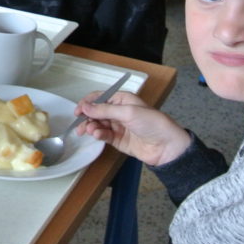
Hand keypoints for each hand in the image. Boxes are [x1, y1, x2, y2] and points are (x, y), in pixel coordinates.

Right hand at [74, 91, 190, 166]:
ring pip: (98, 124)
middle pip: (96, 112)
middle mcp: (119, 111)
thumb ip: (104, 110)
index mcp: (123, 100)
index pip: (100, 97)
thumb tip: (85, 106)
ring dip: (91, 127)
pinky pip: (104, 135)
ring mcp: (118, 126)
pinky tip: (97, 135)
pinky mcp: (118, 139)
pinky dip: (98, 135)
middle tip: (79, 124)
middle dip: (87, 117)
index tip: (78, 110)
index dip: (87, 103)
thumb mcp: (128, 112)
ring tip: (89, 130)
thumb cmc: (153, 124)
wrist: (166, 146)